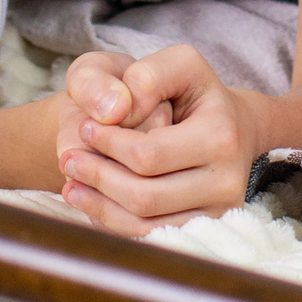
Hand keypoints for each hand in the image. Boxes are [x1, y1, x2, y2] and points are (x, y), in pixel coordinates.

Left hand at [56, 45, 260, 236]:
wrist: (233, 126)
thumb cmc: (194, 92)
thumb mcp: (179, 63)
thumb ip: (147, 75)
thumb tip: (116, 111)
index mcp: (221, 136)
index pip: (148, 155)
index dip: (107, 144)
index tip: (85, 126)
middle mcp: (226, 182)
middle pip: (145, 196)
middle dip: (98, 177)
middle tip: (68, 160)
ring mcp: (217, 213)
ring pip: (145, 224)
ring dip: (99, 206)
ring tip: (71, 184)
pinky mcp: (203, 230)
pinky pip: (149, 238)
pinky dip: (113, 223)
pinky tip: (90, 202)